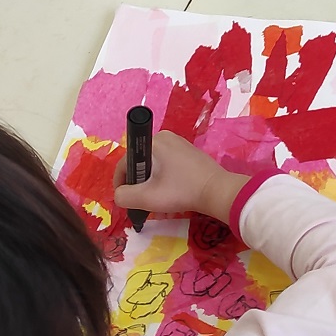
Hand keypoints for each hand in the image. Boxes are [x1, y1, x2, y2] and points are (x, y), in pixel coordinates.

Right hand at [115, 130, 246, 221]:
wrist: (217, 191)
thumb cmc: (181, 192)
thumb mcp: (148, 198)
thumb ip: (124, 196)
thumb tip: (118, 194)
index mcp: (152, 141)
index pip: (126, 162)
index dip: (121, 182)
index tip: (125, 199)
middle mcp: (163, 136)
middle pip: (139, 161)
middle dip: (136, 181)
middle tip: (141, 200)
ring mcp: (177, 142)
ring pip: (152, 163)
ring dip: (149, 180)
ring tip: (155, 197)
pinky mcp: (187, 151)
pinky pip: (165, 162)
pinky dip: (162, 176)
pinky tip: (169, 190)